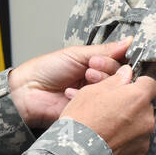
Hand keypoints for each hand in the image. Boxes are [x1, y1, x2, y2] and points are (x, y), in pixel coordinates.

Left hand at [8, 38, 132, 129]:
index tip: (103, 58)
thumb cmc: (46, 70)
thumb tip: (129, 41)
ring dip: (99, 82)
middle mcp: (97, 82)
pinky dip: (89, 97)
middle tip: (91, 67)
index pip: (118, 64)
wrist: (26, 91)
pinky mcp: (89, 113)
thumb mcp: (75, 54)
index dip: (115, 61)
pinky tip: (73, 93)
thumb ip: (104, 50)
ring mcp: (94, 98)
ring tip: (85, 77)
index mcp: (95, 66)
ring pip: (112, 91)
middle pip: (118, 78)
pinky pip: (100, 106)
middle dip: (106, 70)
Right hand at [58, 65, 155, 154]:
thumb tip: (124, 74)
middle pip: (144, 109)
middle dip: (131, 109)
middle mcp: (146, 119)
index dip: (137, 86)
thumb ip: (113, 81)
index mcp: (136, 98)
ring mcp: (144, 142)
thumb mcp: (90, 92)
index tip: (129, 89)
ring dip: (128, 130)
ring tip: (107, 132)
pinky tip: (110, 146)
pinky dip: (126, 149)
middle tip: (111, 113)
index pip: (149, 84)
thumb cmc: (80, 124)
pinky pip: (136, 151)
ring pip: (140, 130)